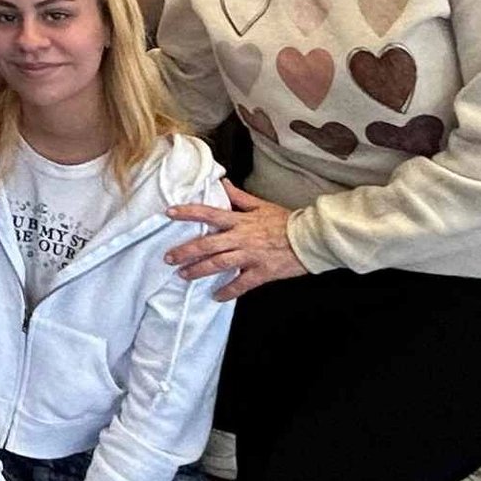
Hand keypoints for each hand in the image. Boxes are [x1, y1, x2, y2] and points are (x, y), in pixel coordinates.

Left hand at [166, 181, 305, 300]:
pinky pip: (242, 284)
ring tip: (183, 275)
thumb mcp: (261, 205)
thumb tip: (222, 183)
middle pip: (208, 244)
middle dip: (186, 251)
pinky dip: (228, 291)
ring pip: (219, 264)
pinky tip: (216, 296)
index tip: (169, 213)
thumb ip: (239, 197)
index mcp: (240, 221)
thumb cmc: (287, 221)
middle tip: (168, 257)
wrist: (311, 238)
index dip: (188, 212)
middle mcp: (241, 238)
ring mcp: (251, 257)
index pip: (209, 214)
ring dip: (199, 270)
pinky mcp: (262, 272)